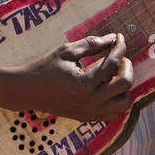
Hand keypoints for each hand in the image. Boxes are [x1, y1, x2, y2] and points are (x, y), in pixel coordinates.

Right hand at [15, 33, 132, 121]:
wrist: (27, 91)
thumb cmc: (45, 68)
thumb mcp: (67, 51)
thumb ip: (92, 44)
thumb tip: (113, 39)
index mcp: (84, 83)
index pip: (112, 62)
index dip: (119, 47)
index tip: (119, 37)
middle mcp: (90, 101)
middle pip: (125, 83)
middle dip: (126, 66)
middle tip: (119, 57)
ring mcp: (90, 112)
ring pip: (123, 103)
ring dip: (124, 86)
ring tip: (114, 74)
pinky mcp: (88, 118)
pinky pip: (113, 113)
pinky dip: (116, 100)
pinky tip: (108, 87)